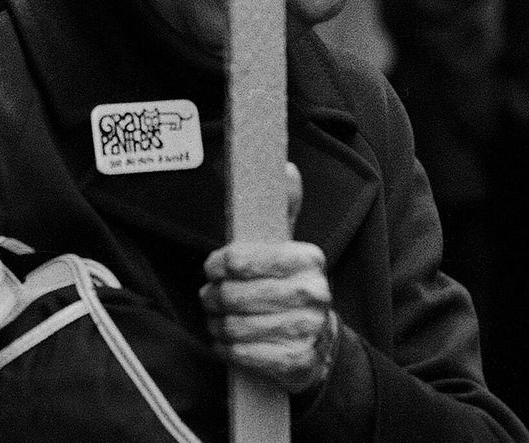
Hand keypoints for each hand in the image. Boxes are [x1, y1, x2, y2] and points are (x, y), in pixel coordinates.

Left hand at [202, 164, 339, 398]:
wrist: (319, 340)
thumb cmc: (290, 285)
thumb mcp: (286, 244)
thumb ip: (282, 206)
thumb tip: (286, 167)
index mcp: (308, 258)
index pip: (243, 258)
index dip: (219, 263)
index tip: (212, 267)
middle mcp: (313, 293)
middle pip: (236, 295)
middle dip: (214, 297)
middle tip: (209, 296)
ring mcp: (307, 330)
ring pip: (236, 325)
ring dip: (218, 324)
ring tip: (217, 318)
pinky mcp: (296, 362)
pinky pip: (244, 354)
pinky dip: (228, 348)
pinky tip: (227, 341)